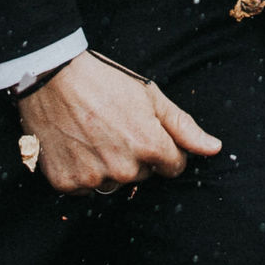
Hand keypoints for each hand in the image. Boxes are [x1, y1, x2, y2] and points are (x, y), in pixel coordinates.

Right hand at [17, 52, 221, 191]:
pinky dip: (82, 171)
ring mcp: (93, 179)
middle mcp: (123, 169)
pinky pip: (85, 188)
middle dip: (135, 155)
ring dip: (108, 166)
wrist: (51, 76)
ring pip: (113, 183)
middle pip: (142, 174)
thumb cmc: (104, 81)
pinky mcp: (66, 183)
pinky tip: (75, 145)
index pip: (174, 166)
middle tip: (114, 126)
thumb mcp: (150, 96)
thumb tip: (213, 148)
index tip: (146, 131)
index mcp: (149, 147)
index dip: (164, 148)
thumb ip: (184, 127)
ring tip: (93, 135)